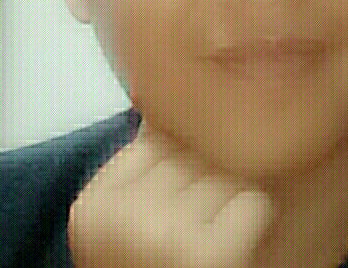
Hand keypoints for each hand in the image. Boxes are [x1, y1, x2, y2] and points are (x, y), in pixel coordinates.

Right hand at [68, 120, 274, 267]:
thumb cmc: (161, 263)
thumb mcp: (133, 216)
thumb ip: (142, 163)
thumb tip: (159, 96)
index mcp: (94, 207)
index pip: (156, 136)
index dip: (184, 158)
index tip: (185, 189)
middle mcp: (120, 218)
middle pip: (190, 152)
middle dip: (206, 174)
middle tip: (201, 215)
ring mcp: (161, 235)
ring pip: (223, 171)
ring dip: (231, 195)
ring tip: (216, 229)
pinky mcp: (206, 256)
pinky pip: (251, 201)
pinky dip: (252, 219)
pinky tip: (234, 243)